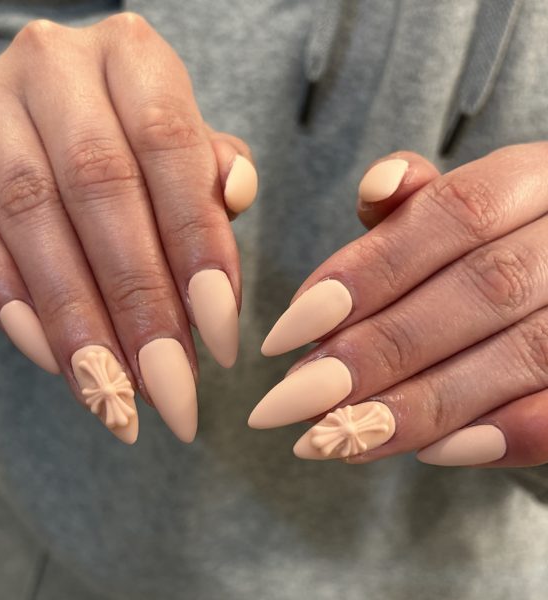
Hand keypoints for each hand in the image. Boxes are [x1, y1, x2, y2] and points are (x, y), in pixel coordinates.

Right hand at [0, 14, 257, 443]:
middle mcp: (56, 65)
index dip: (197, 245)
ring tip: (112, 393)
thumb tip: (237, 196)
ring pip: (32, 216)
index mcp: (131, 55)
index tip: (220, 338)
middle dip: (138, 300)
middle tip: (168, 387)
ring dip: (76, 318)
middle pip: (100, 189)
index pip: (170, 148)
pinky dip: (13, 300)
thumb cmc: (137, 139)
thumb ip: (213, 172)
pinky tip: (52, 356)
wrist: (54, 109)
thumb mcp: (186, 144)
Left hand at [250, 143, 547, 467]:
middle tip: (295, 397)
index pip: (453, 214)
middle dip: (379, 350)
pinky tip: (429, 453)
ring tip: (337, 438)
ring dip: (420, 405)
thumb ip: (415, 201)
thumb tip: (376, 187)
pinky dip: (506, 435)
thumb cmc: (499, 236)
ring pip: (526, 354)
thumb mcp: (461, 205)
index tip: (287, 331)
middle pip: (483, 289)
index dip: (366, 274)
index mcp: (539, 178)